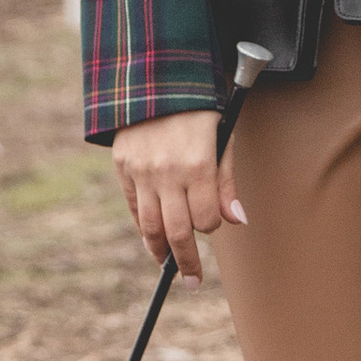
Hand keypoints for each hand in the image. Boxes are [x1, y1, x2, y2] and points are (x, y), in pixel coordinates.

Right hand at [112, 110, 244, 278]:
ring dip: (160, 251)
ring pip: (150, 226)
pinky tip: (152, 239)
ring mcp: (141, 172)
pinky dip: (143, 227)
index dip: (211, 226)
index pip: (206, 218)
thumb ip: (226, 182)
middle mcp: (167, 172)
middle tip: (193, 280)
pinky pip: (134, 208)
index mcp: (197, 164)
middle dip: (186, 261)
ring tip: (168, 265)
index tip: (212, 226)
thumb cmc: (198, 109)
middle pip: (176, 231)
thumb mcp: (222, 138)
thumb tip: (237, 221)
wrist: (155, 80)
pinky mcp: (123, 168)